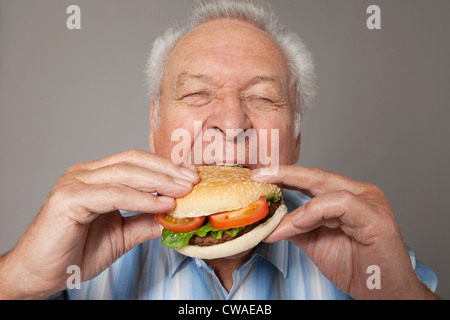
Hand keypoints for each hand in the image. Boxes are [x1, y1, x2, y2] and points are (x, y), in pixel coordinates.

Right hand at [0, 150, 198, 298]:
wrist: (40, 275)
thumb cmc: (74, 253)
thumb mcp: (120, 236)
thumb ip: (144, 222)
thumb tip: (173, 217)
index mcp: (95, 177)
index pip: (136, 162)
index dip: (165, 167)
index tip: (191, 177)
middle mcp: (84, 174)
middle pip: (134, 161)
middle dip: (168, 170)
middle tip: (193, 180)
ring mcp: (75, 183)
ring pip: (125, 173)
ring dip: (159, 181)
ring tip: (184, 190)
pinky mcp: (69, 198)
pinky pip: (114, 194)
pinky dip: (141, 198)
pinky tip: (162, 204)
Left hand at [251, 165, 436, 298]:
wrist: (384, 293)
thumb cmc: (356, 267)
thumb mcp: (315, 243)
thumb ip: (296, 227)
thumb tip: (271, 219)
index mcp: (347, 196)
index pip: (312, 179)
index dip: (285, 175)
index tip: (259, 176)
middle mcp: (360, 193)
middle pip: (317, 176)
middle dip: (285, 174)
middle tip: (259, 176)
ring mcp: (370, 202)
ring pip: (325, 190)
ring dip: (297, 209)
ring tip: (278, 224)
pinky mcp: (376, 217)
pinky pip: (341, 204)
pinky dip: (316, 211)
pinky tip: (300, 222)